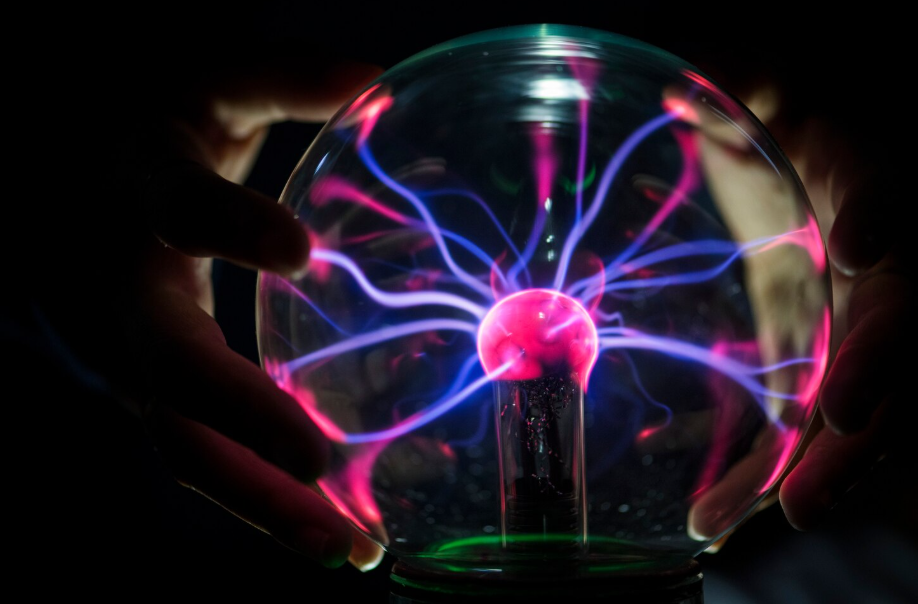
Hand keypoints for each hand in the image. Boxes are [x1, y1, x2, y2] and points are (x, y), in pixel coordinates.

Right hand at [45, 58, 384, 569]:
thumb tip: (370, 75)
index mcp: (131, 186)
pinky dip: (253, 495)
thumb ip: (275, 76)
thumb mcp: (198, 82)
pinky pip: (192, 448)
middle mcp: (113, 282)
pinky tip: (321, 528)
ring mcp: (116, 350)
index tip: (297, 252)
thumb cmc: (138, 129)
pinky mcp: (133, 388)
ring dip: (260, 502)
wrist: (45, 185)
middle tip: (324, 482)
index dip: (226, 225)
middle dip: (247, 432)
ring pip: (179, 438)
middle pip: (168, 371)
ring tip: (347, 548)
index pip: (173, 204)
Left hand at [681, 63, 911, 541]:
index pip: (903, 199)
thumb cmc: (766, 116)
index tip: (866, 240)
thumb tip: (694, 81)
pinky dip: (763, 464)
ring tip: (747, 518)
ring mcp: (844, 315)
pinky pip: (799, 413)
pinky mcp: (807, 345)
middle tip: (809, 487)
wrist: (776, 153)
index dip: (891, 210)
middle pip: (895, 341)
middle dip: (863, 410)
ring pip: (852, 399)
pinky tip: (717, 509)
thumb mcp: (753, 89)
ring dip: (810, 468)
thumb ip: (740, 83)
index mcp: (868, 182)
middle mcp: (873, 263)